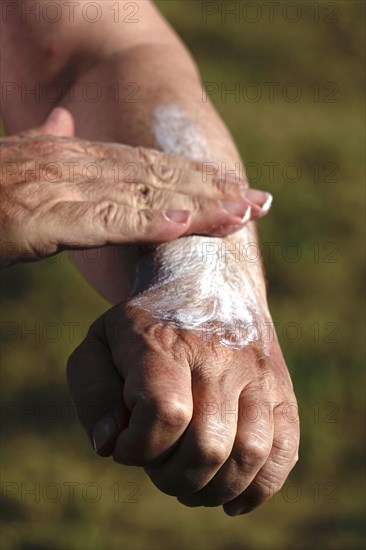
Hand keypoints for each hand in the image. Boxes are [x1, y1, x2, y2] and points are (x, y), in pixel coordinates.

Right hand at [0, 108, 270, 265]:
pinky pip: (104, 219)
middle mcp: (70, 163)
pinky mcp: (39, 213)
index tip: (233, 191)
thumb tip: (65, 125)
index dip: (193, 178)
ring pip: (141, 195)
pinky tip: (186, 225)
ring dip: (196, 205)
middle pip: (156, 177)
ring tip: (244, 212)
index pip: (146, 168)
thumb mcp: (15, 164)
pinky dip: (147, 223)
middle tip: (261, 202)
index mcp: (69, 156)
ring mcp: (57, 185)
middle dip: (211, 190)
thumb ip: (43, 146)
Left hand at [67, 301, 298, 515]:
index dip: (140, 448)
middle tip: (159, 466)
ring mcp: (256, 373)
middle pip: (208, 444)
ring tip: (191, 484)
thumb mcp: (100, 344)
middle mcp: (218, 355)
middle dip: (173, 477)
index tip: (128, 446)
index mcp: (165, 342)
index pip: (165, 412)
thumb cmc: (146, 327)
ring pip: (250, 453)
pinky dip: (259, 488)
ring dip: (214, 490)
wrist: (209, 285)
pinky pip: (284, 450)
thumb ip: (93, 393)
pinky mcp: (280, 390)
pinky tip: (232, 498)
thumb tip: (110, 446)